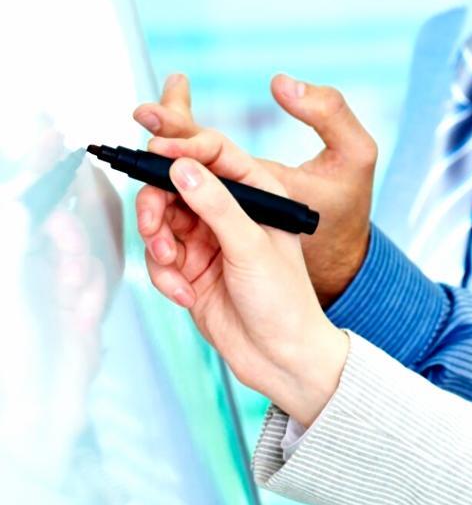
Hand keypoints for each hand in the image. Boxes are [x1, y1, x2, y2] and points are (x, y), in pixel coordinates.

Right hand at [134, 72, 377, 305]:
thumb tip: (182, 166)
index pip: (217, 154)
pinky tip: (185, 296)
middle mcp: (232, 211)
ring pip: (161, 221)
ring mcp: (208, 239)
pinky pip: (159, 258)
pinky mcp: (190, 268)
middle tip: (153, 228)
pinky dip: (164, 275)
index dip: (184, 147)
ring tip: (173, 267)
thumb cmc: (284, 300)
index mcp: (260, 195)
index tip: (155, 151)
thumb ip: (216, 204)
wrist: (280, 356)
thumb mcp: (251, 246)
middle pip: (176, 184)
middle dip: (158, 204)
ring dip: (158, 244)